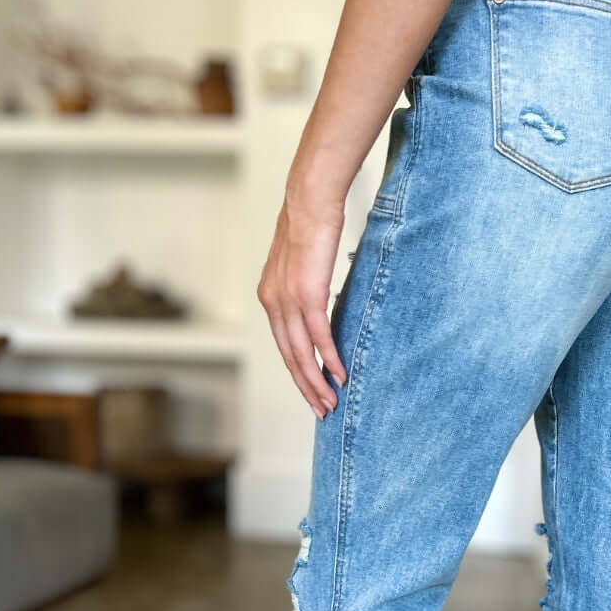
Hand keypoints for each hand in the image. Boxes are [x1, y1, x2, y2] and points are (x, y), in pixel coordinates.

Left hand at [256, 183, 347, 418]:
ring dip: (317, 381)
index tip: (312, 392)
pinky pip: (318, 335)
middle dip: (306, 387)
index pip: (284, 345)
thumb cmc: (312, 224)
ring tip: (331, 401)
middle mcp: (274, 302)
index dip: (298, 372)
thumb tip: (320, 301)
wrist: (310, 200)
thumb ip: (306, 285)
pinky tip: (339, 374)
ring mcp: (288, 299)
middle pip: (289, 356)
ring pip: (301, 352)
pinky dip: (330, 357)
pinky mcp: (307, 294)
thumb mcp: (303, 262)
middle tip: (322, 410)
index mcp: (270, 296)